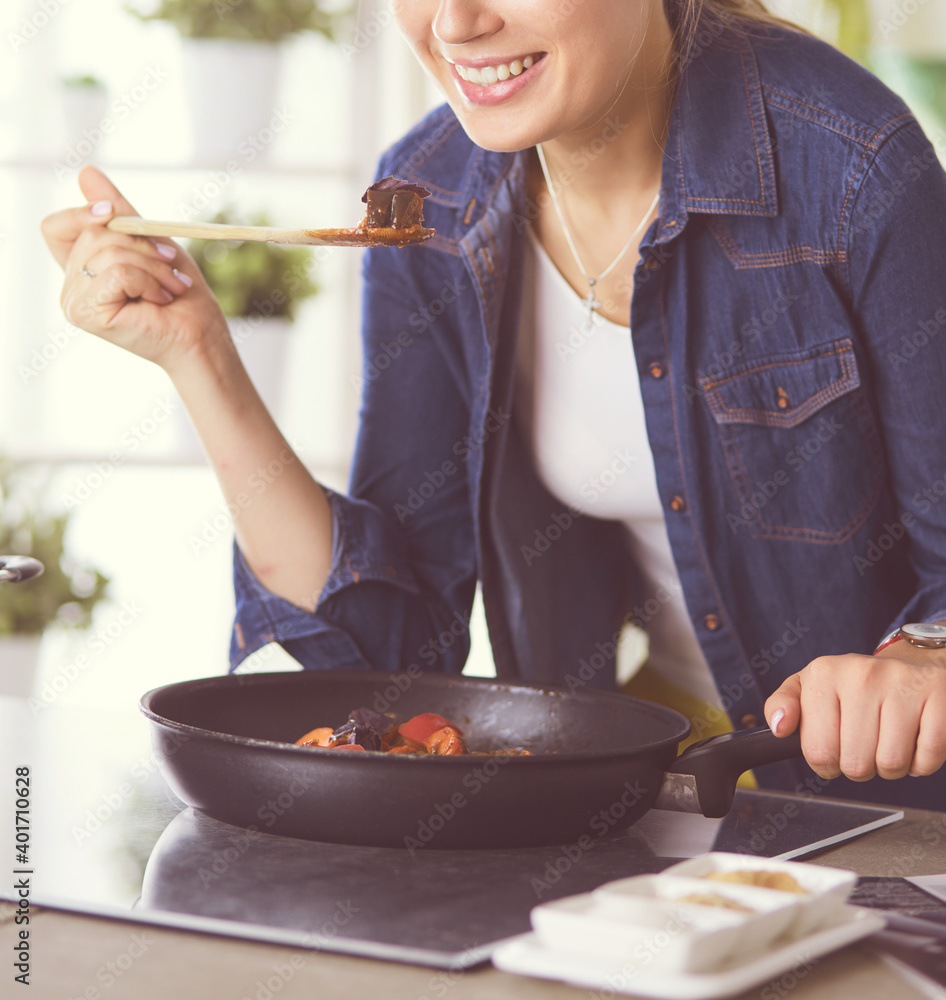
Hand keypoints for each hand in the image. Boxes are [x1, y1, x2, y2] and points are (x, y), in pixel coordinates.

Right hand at [40, 165, 228, 371]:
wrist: (201, 335)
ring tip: (172, 286)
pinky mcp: (87, 314)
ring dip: (152, 266)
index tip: (114, 212)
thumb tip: (86, 172)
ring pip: (107, 252)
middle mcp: (71, 286)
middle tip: (170, 265)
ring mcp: (74, 303)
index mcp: (81, 268)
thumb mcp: (150, 241)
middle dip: (141, 244)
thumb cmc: (180, 294)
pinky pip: (116, 272)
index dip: (80, 213)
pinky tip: (161, 299)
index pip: (55, 226)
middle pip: (92, 235)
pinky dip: (147, 280)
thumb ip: (119, 212)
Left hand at [764, 644, 945, 780]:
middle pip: (856, 764)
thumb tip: (779, 727)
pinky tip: (913, 739)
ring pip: (892, 764)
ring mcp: (902, 682)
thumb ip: (781, 706)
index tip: (833, 750)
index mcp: (823, 673)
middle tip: (864, 745)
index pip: (817, 752)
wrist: (909, 663)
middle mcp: (861, 673)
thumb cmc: (853, 685)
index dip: (826, 764)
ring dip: (891, 766)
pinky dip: (921, 762)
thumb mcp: (809, 687)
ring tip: (887, 741)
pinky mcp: (938, 694)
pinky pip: (928, 757)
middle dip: (860, 767)